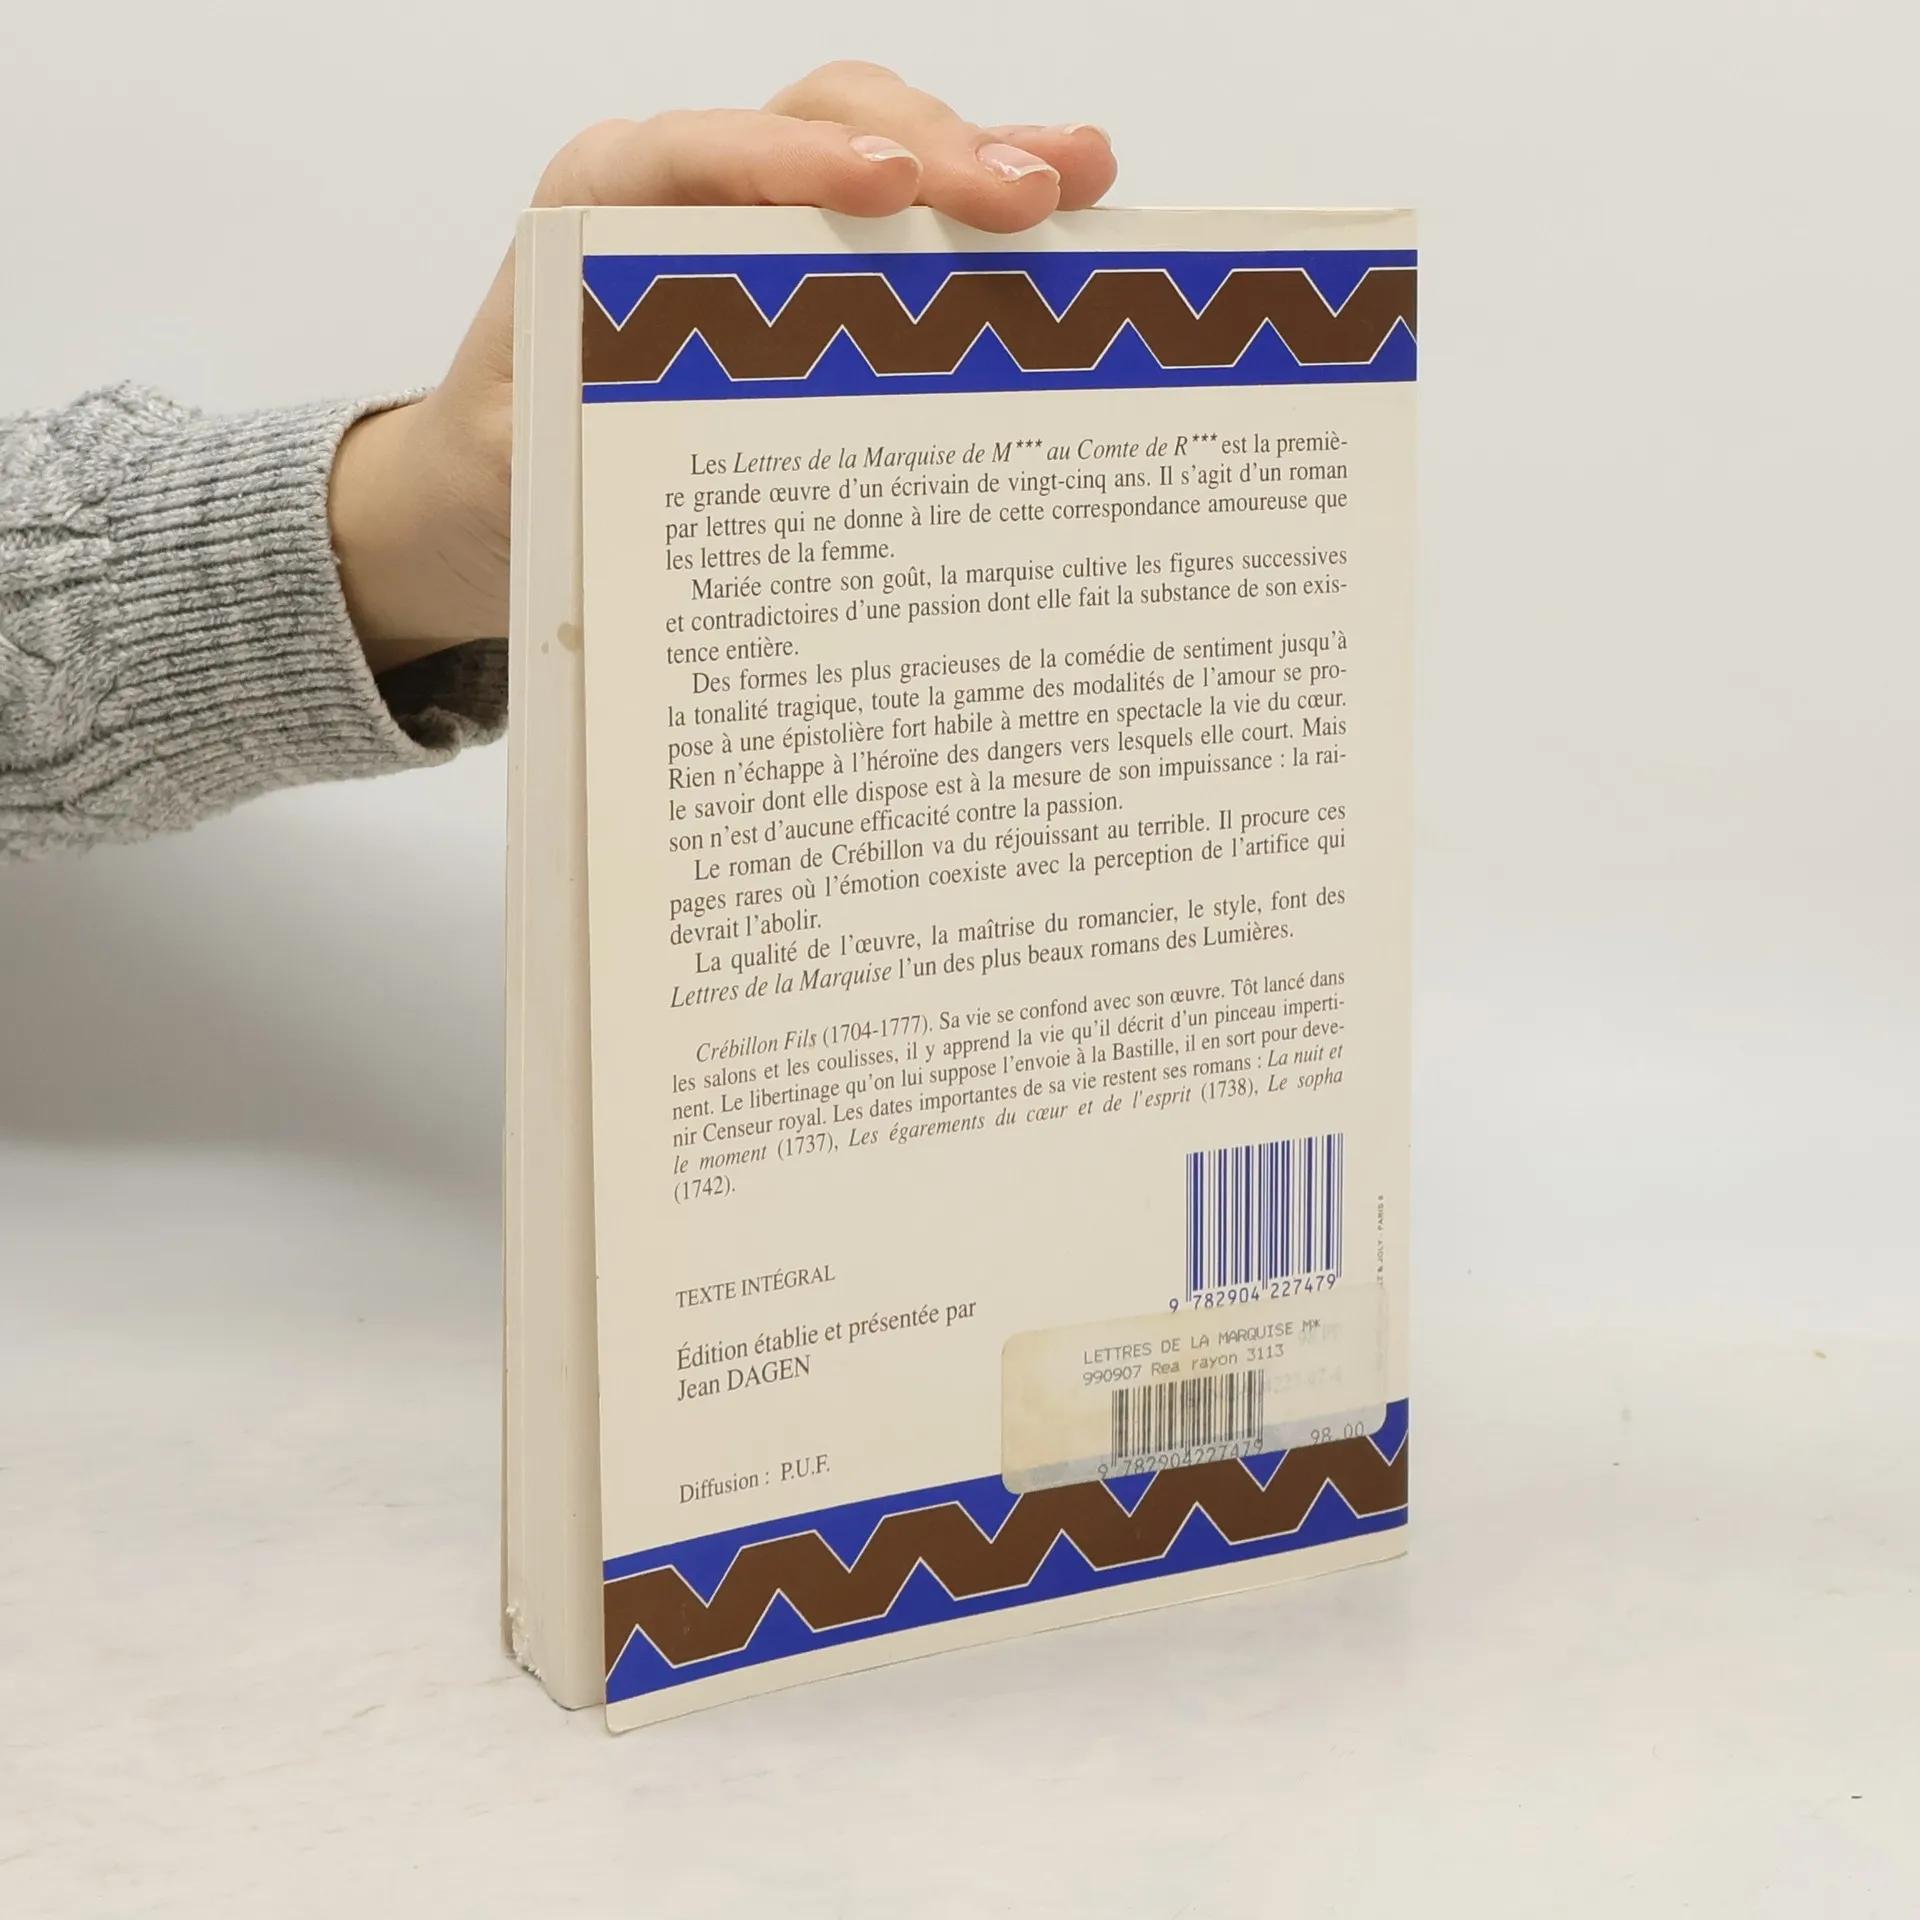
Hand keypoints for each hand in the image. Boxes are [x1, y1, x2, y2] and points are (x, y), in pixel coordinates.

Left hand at [330, 63, 1117, 671]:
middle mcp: (690, 194)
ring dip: (985, 161)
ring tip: (1082, 177)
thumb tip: (633, 448)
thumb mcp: (510, 462)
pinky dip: (983, 221)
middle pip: (819, 126)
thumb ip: (558, 439)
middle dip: (928, 148)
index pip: (698, 151)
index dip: (794, 158)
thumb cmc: (508, 463)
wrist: (497, 490)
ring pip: (884, 157)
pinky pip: (906, 230)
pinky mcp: (816, 273)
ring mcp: (765, 225)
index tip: (884, 187)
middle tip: (1026, 199)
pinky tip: (1074, 211)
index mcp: (598, 209)